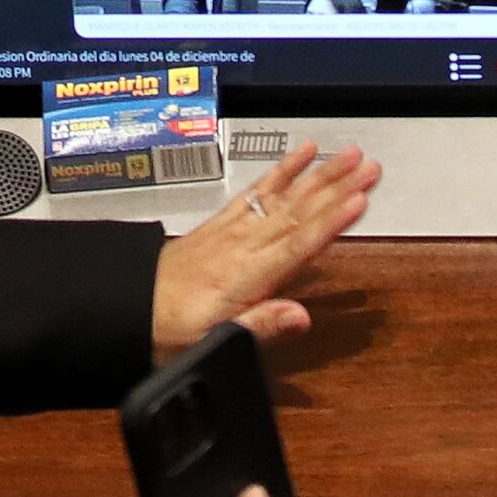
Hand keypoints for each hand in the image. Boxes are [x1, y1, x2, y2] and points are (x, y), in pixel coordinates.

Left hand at [147, 141, 378, 357]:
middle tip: (370, 167)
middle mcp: (241, 246)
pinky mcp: (221, 225)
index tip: (360, 201)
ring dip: (317, 176)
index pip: (296, 245)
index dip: (331, 223)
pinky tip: (298, 157)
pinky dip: (280, 173)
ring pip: (282, 198)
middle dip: (336, 189)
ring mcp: (231, 231)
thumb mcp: (208, 341)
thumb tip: (302, 316)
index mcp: (243, 276)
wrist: (126, 308)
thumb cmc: (168, 330)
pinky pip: (255, 193)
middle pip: (297, 213)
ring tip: (347, 156)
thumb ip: (257, 326)